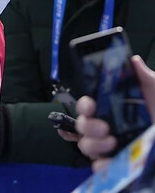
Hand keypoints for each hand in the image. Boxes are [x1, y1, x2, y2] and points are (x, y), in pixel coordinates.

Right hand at [75, 56, 154, 171]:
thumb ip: (146, 79)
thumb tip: (134, 60)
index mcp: (112, 111)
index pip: (87, 106)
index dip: (83, 105)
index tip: (91, 105)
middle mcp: (106, 129)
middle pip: (81, 126)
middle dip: (87, 126)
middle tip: (104, 127)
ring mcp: (109, 149)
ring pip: (85, 146)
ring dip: (94, 144)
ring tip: (112, 143)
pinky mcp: (115, 167)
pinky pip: (98, 167)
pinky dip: (102, 165)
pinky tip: (112, 161)